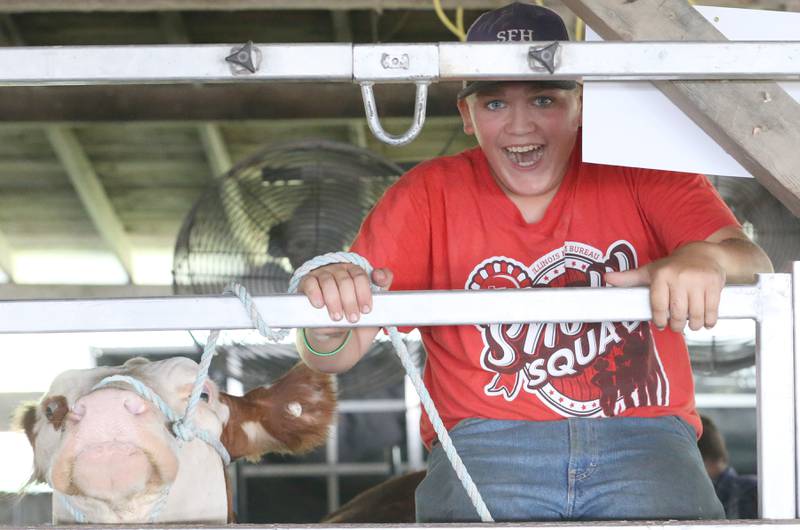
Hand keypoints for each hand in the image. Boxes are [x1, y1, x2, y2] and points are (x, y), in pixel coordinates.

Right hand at [297, 263, 392, 323]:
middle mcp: (338, 270)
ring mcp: (321, 275)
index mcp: (354, 272)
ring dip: (334, 301)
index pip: (360, 276)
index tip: (367, 310)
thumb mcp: (371, 308)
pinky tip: (320, 305)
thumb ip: (382, 290)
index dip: (364, 293)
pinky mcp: (306, 283)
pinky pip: (310, 283)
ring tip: (337, 317)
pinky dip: (315, 293)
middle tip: (353, 319)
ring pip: (328, 281)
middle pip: (345, 280)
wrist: (336, 336)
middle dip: (350, 301)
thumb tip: (380, 277)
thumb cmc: (354, 317)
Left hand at [604, 242, 724, 331]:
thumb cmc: (673, 266)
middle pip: (677, 313)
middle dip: (676, 325)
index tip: (661, 324)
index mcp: (662, 274)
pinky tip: (705, 321)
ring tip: (691, 323)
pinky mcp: (715, 284)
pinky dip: (709, 322)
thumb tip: (607, 279)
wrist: (704, 253)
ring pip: (695, 315)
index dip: (659, 319)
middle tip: (677, 326)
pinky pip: (712, 311)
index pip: (658, 306)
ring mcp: (699, 281)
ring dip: (693, 325)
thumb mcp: (650, 270)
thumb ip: (629, 278)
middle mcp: (680, 277)